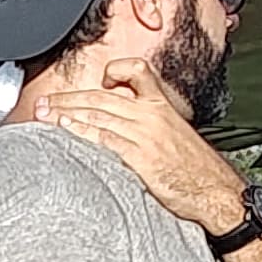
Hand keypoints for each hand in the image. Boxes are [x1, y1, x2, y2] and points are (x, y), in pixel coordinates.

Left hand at [33, 75, 254, 230]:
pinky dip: (81, 131)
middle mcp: (151, 114)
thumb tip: (127, 131)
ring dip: (65, 113)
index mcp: (163, 106)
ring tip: (43, 114)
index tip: (98, 81)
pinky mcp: (140, 155)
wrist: (217, 191)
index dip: (114, 70)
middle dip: (68, 98)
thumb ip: (152, 128)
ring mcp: (145, 133)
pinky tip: (64, 130)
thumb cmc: (198, 171)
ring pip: (97, 113)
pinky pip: (104, 137)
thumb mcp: (178, 137)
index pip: (137, 71)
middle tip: (45, 102)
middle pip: (101, 96)